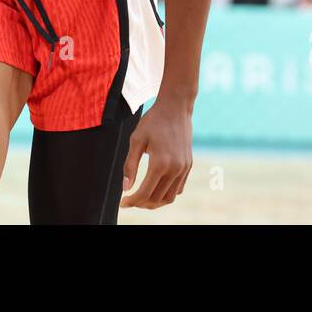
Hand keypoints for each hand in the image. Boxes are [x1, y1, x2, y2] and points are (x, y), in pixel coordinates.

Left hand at [120, 95, 193, 209]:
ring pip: (170, 197)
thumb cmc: (153, 121)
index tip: (122, 203)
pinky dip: (167, 194)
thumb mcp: (136, 140)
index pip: (145, 193)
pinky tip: (156, 189)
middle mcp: (175, 168)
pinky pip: (178, 188)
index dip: (132, 201)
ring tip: (142, 199)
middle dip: (142, 204)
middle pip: (157, 199)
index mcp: (160, 163)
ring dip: (155, 202)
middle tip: (130, 201)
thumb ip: (130, 165)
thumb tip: (126, 188)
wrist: (175, 108)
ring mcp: (184, 168)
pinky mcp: (188, 165)